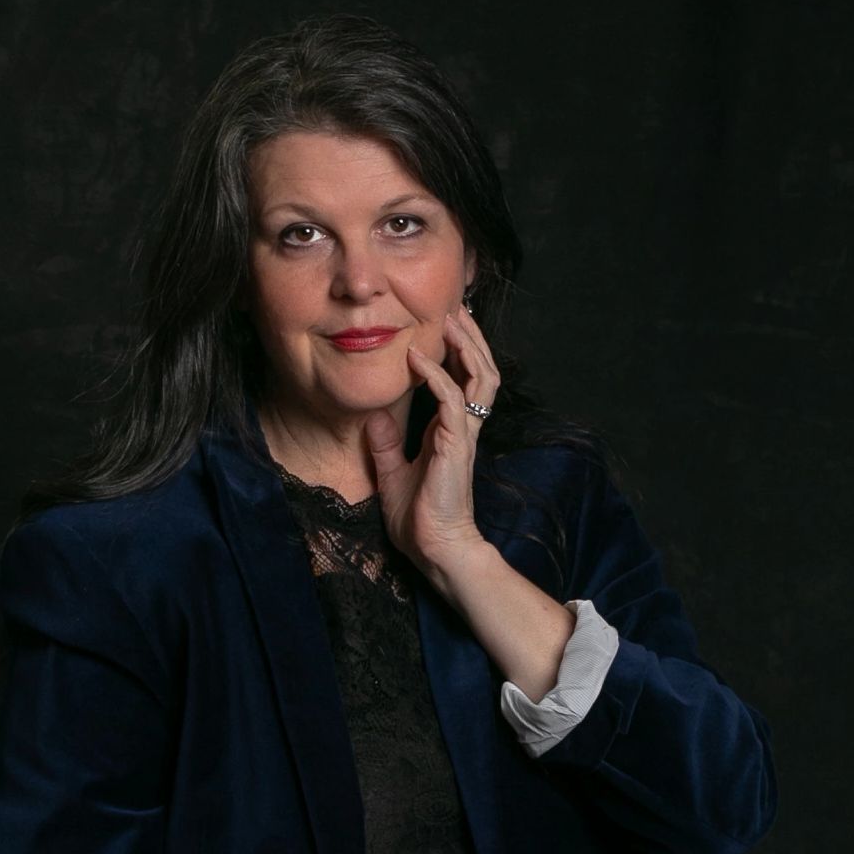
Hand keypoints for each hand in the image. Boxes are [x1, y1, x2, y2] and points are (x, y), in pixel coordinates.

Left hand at [365, 307, 501, 577]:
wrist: (434, 548)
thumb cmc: (418, 518)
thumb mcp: (393, 472)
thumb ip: (386, 443)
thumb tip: (373, 416)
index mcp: (451, 431)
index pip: (462, 379)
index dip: (456, 350)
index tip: (444, 323)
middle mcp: (463, 427)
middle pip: (480, 369)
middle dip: (470, 335)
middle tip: (457, 305)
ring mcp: (464, 435)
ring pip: (479, 376)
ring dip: (465, 344)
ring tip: (452, 317)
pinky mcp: (456, 445)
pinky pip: (453, 400)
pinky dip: (436, 375)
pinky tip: (419, 357)